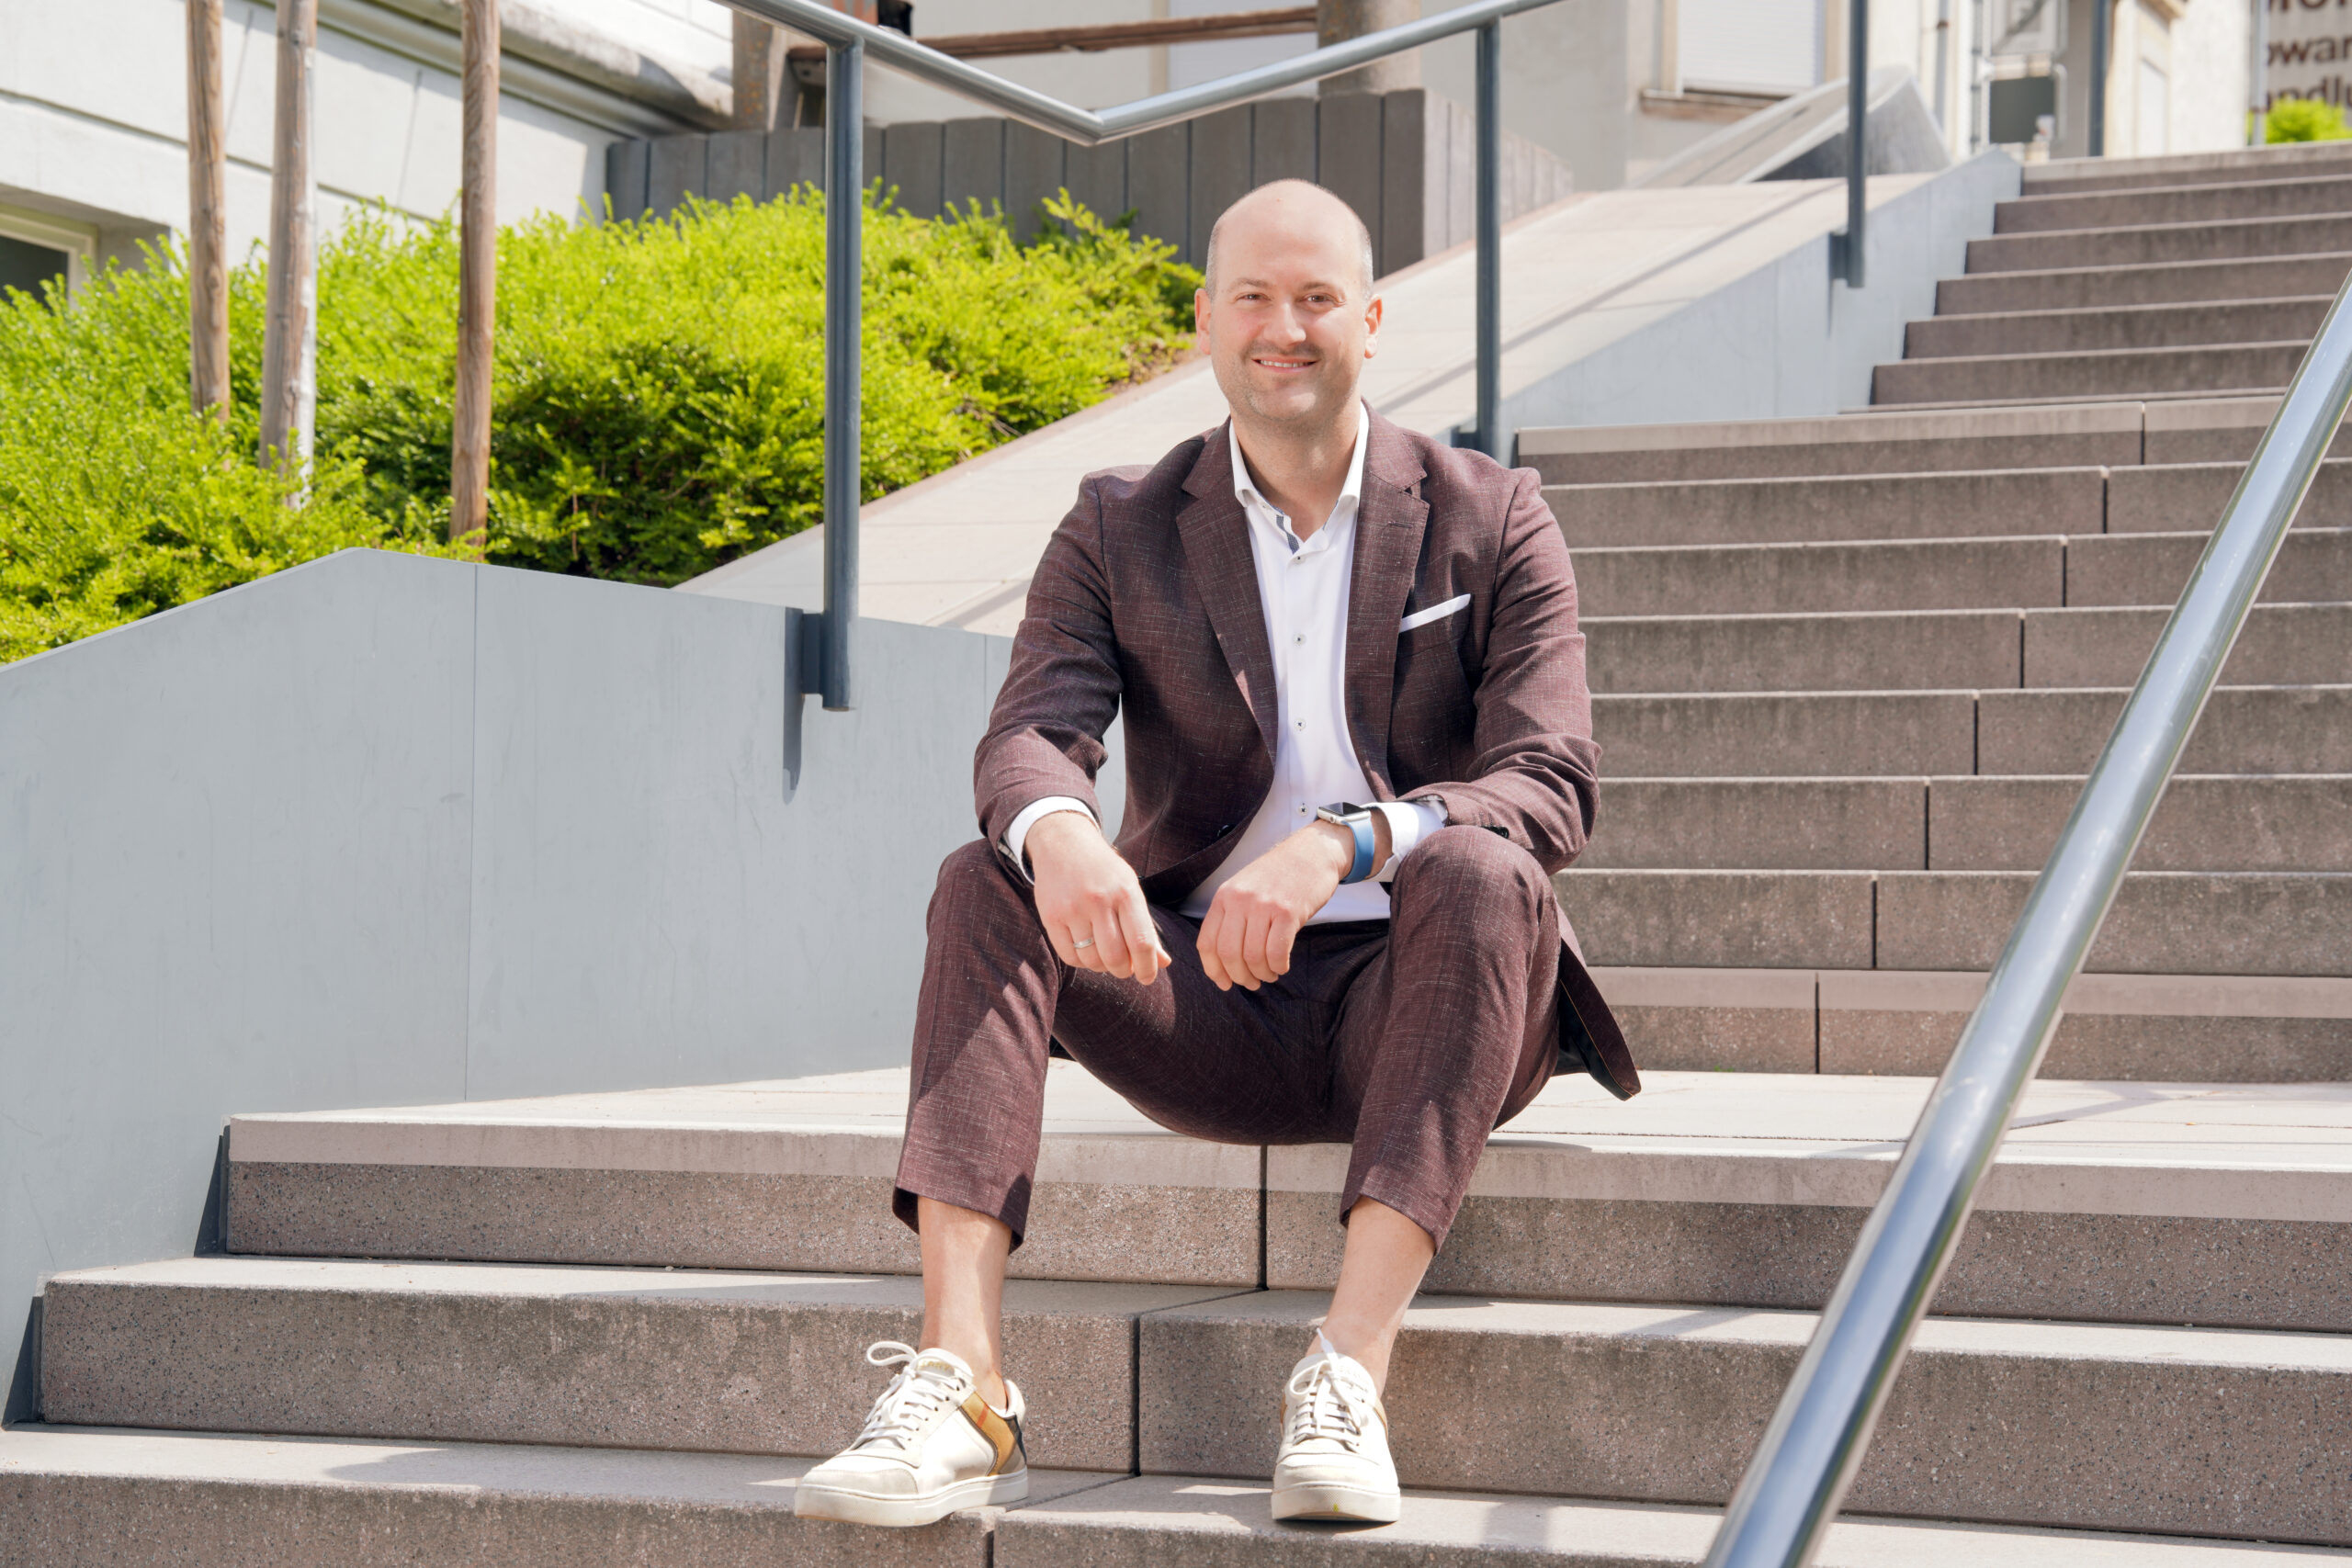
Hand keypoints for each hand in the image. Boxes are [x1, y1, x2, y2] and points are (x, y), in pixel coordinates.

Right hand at [1027, 810, 1169, 984]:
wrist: (1064, 844)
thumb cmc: (1104, 872)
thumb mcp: (1130, 890)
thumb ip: (1145, 927)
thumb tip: (1163, 963)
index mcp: (1126, 892)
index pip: (1142, 942)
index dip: (1148, 968)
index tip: (1147, 978)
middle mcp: (1099, 900)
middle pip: (1116, 957)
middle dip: (1123, 971)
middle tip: (1124, 968)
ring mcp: (1073, 908)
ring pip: (1091, 959)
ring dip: (1101, 967)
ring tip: (1104, 956)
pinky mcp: (1051, 916)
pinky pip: (1069, 956)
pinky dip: (1081, 961)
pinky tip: (1085, 951)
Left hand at [1198, 815, 1389, 990]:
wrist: (1311, 853)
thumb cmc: (1278, 876)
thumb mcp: (1244, 889)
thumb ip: (1231, 918)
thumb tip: (1224, 962)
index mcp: (1224, 896)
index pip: (1207, 943)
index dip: (1214, 970)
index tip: (1224, 984)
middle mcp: (1240, 900)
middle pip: (1228, 954)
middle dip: (1239, 977)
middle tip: (1252, 983)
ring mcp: (1264, 905)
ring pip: (1253, 956)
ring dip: (1262, 974)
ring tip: (1270, 974)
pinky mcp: (1289, 911)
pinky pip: (1277, 951)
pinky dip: (1278, 966)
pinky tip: (1282, 966)